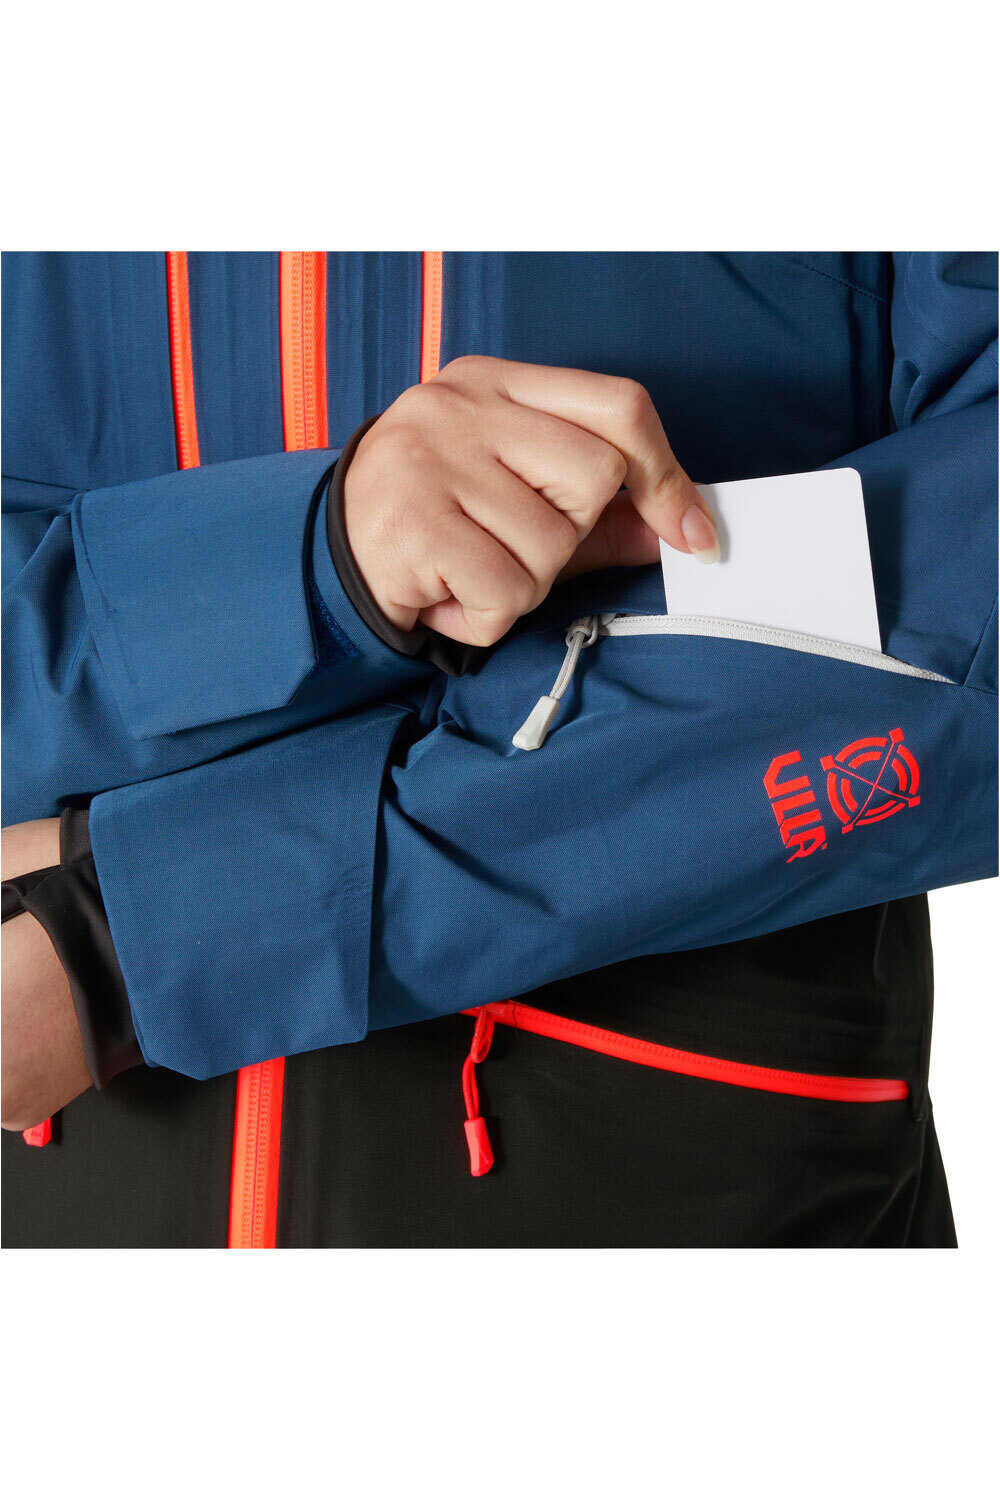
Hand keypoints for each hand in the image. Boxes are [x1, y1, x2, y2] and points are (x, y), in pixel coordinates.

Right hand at [344, 355, 717, 645]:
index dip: (666, 473)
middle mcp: (461, 407)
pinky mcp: (415, 522)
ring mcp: (433, 459)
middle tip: (509, 543)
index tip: (690, 531)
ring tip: (469, 571)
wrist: (326, 559)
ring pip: (553, 546)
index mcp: (494, 383)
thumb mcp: (516, 499)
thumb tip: (679, 527)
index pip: (617, 405)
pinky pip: (507, 592)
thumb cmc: (435, 523)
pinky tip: (447, 596)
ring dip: (523, 585)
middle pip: (597, 475)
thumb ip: (597, 512)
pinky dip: (487, 616)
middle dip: (570, 535)